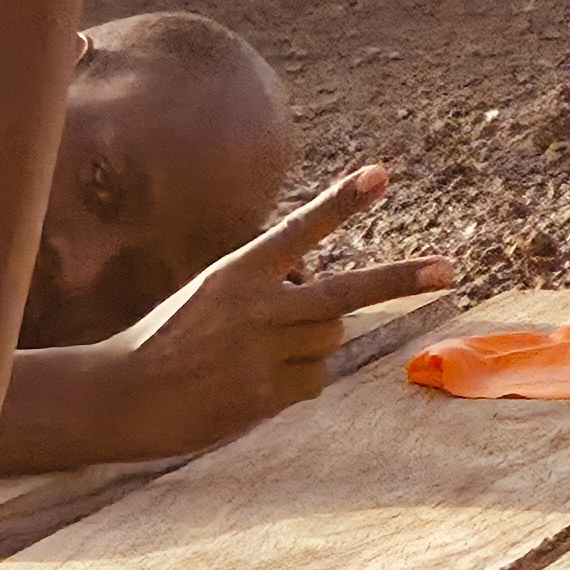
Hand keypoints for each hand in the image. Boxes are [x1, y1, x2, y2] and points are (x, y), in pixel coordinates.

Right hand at [95, 170, 462, 456]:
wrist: (120, 395)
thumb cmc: (170, 337)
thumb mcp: (213, 294)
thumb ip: (272, 288)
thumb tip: (327, 297)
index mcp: (238, 272)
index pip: (301, 229)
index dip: (342, 201)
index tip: (381, 173)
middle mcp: (256, 309)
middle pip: (345, 295)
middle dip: (400, 279)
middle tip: (449, 269)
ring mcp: (263, 354)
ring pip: (331, 340)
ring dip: (315, 342)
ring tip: (262, 350)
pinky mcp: (265, 396)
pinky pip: (315, 380)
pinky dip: (301, 379)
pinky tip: (258, 381)